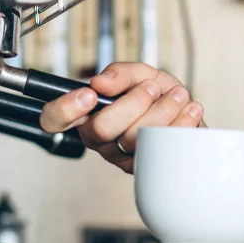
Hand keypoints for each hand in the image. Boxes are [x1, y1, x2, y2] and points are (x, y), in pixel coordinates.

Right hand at [39, 63, 204, 172]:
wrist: (188, 115)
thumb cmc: (158, 95)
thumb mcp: (140, 73)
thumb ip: (121, 73)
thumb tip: (100, 82)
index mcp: (86, 113)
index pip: (53, 119)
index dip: (64, 110)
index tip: (90, 94)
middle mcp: (98, 138)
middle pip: (101, 128)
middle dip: (134, 101)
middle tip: (152, 87)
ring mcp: (120, 156)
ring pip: (134, 138)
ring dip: (163, 109)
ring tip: (179, 95)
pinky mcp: (145, 169)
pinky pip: (158, 149)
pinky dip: (180, 123)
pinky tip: (190, 110)